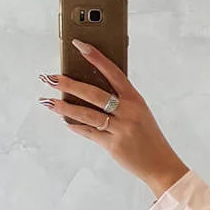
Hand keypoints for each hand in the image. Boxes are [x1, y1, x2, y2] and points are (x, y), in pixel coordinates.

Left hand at [38, 40, 188, 198]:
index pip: (113, 72)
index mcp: (136, 99)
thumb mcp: (140, 113)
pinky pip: (89, 132)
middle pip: (93, 94)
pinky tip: (66, 121)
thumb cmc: (149, 137)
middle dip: (69, 84)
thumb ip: (121, 101)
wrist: (161, 164)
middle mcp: (128, 112)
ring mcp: (121, 129)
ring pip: (86, 114)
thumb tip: (90, 91)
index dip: (96, 57)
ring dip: (64, 107)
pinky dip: (76, 126)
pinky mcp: (113, 145)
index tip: (79, 45)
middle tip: (51, 78)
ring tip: (48, 102)